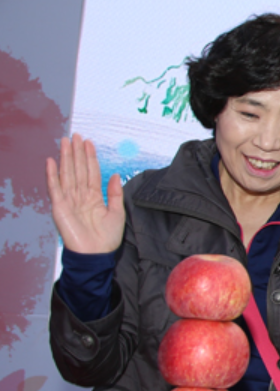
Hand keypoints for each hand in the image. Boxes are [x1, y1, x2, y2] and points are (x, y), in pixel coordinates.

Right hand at [46, 134, 124, 253]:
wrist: (96, 254)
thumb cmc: (106, 238)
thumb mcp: (117, 212)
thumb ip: (115, 193)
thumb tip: (115, 174)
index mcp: (93, 197)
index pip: (90, 173)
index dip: (89, 158)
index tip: (89, 142)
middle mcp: (80, 196)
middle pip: (77, 170)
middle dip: (76, 153)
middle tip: (76, 136)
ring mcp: (69, 200)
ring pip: (67, 174)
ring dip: (66, 158)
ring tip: (65, 142)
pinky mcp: (60, 207)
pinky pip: (55, 188)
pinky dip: (53, 174)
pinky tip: (52, 161)